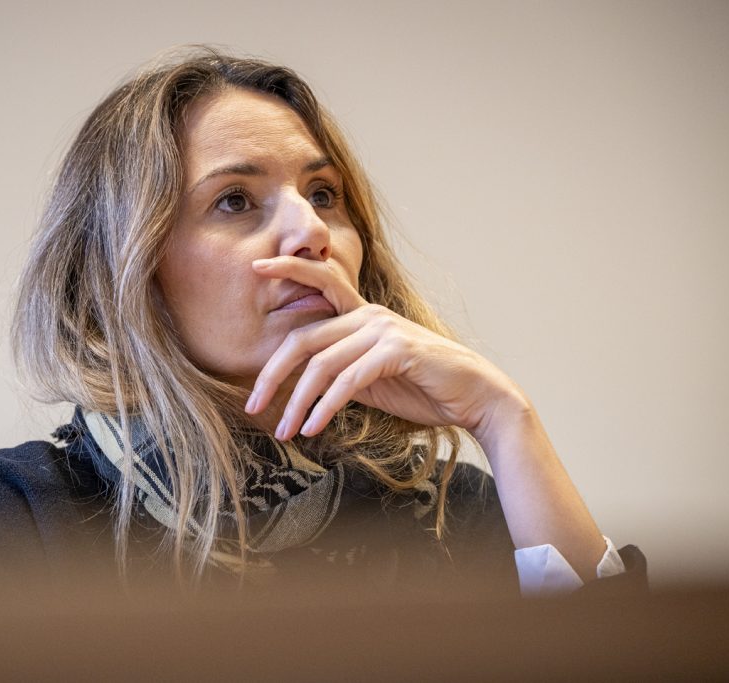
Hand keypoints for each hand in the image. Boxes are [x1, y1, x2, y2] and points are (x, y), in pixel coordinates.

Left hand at [246, 256, 524, 441]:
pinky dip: (326, 406)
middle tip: (252, 405)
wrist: (476, 397)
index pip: (314, 290)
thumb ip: (339, 371)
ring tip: (285, 432)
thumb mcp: (370, 379)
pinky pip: (348, 380)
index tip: (254, 267)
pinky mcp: (398, 351)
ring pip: (322, 364)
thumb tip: (302, 382)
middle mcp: (369, 315)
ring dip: (298, 403)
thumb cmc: (423, 387)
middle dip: (272, 374)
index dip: (286, 273)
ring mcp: (383, 330)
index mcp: (361, 314)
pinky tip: (313, 427)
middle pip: (304, 339)